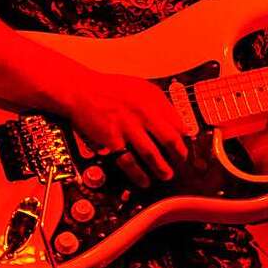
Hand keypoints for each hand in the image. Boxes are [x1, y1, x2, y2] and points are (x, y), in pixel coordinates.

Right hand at [61, 70, 187, 187]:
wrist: (82, 90)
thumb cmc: (111, 89)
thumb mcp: (142, 87)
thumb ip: (160, 103)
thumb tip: (178, 122)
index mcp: (153, 100)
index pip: (177, 123)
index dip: (184, 137)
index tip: (186, 145)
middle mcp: (143, 113)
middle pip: (169, 139)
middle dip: (179, 155)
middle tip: (181, 162)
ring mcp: (127, 128)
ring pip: (151, 153)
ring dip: (161, 168)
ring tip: (167, 175)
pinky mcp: (111, 140)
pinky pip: (128, 161)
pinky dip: (138, 174)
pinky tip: (144, 180)